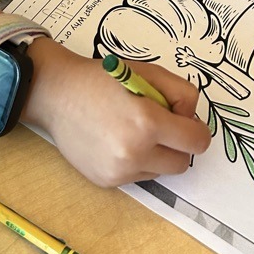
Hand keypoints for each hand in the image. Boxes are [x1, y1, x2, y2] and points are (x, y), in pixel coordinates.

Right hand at [25, 41, 210, 186]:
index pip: (197, 141)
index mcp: (146, 122)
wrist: (56, 94)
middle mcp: (134, 153)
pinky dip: (136, 161)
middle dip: (178, 144)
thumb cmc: (101, 79)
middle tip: (159, 124)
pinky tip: (116, 140)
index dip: (196, 128)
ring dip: (156, 154)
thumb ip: (180, 92)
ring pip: (161, 171)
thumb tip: (192, 119)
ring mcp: (119, 171)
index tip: (184, 118)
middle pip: (183, 162)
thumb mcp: (147, 72)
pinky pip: (138, 176)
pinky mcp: (106, 181)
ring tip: (133, 130)